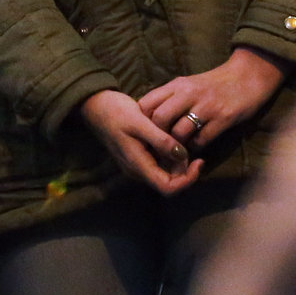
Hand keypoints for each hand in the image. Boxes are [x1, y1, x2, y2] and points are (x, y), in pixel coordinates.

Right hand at [81, 89, 200, 194]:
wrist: (96, 106)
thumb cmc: (117, 113)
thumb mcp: (141, 123)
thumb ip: (161, 140)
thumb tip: (182, 156)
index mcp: (138, 166)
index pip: (167, 188)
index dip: (187, 179)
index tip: (199, 160)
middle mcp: (138, 170)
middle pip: (168, 182)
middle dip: (185, 170)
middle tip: (195, 147)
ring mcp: (137, 165)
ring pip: (165, 173)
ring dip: (178, 162)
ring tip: (186, 141)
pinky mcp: (138, 156)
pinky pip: (159, 163)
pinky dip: (170, 155)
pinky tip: (175, 138)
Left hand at [139, 49, 287, 151]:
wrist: (250, 75)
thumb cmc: (217, 83)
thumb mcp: (190, 84)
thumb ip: (170, 98)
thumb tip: (150, 120)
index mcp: (178, 84)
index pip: (147, 103)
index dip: (144, 121)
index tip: (148, 131)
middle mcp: (189, 93)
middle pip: (160, 119)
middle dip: (159, 136)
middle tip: (163, 145)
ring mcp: (207, 105)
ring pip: (179, 132)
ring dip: (179, 145)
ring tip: (182, 147)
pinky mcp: (224, 117)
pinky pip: (202, 140)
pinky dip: (197, 147)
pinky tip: (199, 143)